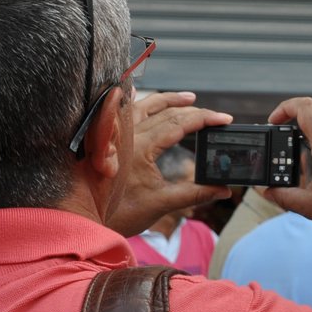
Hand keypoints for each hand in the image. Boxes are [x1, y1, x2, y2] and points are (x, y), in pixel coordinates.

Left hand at [106, 91, 232, 236]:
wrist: (86, 219)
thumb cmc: (120, 213)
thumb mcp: (162, 204)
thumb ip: (195, 194)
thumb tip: (223, 189)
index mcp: (142, 148)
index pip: (180, 124)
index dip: (205, 119)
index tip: (225, 119)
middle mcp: (129, 136)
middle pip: (167, 113)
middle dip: (194, 111)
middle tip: (215, 115)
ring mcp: (117, 136)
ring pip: (146, 107)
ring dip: (169, 100)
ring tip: (189, 98)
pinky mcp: (109, 141)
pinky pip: (124, 113)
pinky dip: (137, 102)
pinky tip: (139, 93)